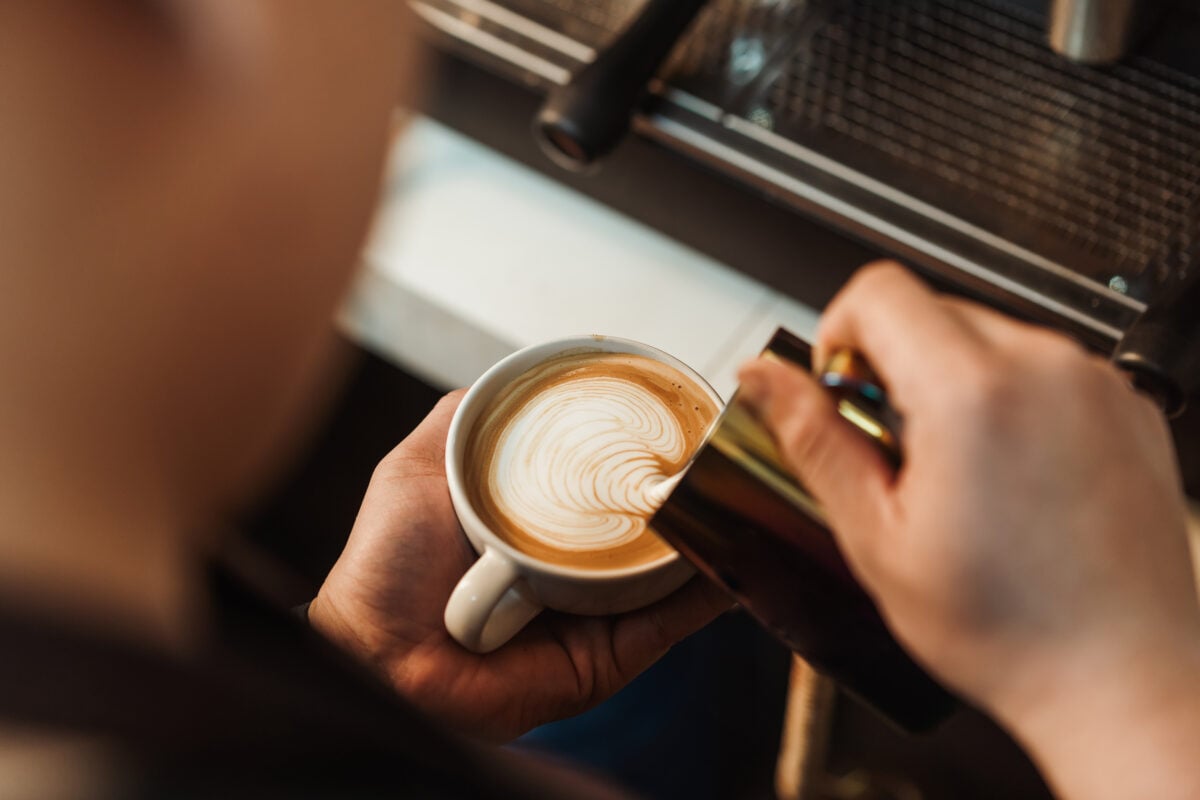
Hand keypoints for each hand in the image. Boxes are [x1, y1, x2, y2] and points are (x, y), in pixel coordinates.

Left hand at [309, 390, 729, 742]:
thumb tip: (513, 375)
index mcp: (535, 520)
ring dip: (710, 536)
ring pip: (670, 569)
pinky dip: (707, 594)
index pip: (602, 478)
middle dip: (688, 493)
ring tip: (742, 496)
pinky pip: (668, 622)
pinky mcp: (610, 655)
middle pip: (646, 523)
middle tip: (724, 454)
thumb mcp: (420, 465)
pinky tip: (735, 560)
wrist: (376, 658)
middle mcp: (570, 562)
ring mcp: (595, 609)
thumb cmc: (386, 563)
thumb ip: (463, 418)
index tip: (679, 414)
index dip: (640, 450)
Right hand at [738, 262, 1199, 798]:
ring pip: (985, 336)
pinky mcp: (1125, 405)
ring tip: (958, 476)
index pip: (878, 290)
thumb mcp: (876, 536)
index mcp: (973, 392)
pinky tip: (1008, 479)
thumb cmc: (1011, 628)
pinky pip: (1042, 367)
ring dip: (951, 383)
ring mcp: (1095, 383)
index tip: (845, 392)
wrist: (1120, 677)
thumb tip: (763, 378)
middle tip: (897, 454)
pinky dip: (1010, 400)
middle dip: (894, 367)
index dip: (838, 335)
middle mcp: (1045, 368)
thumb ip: (813, 438)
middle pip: (931, 309)